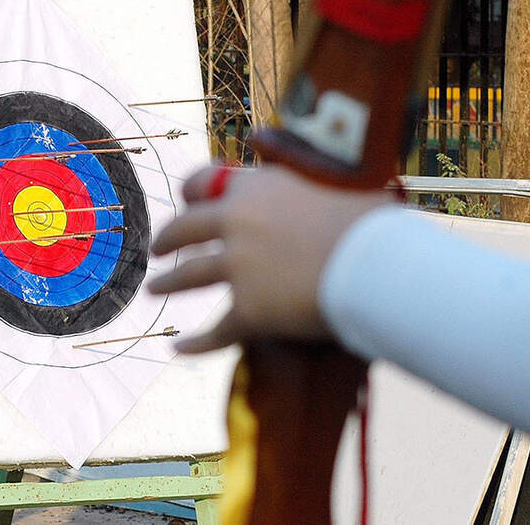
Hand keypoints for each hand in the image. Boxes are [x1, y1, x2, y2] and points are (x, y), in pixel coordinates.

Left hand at [149, 165, 393, 352]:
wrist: (376, 263)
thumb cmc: (370, 221)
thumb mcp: (339, 185)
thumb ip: (319, 185)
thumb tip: (336, 186)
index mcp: (256, 186)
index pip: (207, 181)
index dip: (192, 192)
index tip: (186, 199)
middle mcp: (238, 222)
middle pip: (186, 229)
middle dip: (168, 239)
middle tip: (158, 249)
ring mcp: (238, 267)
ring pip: (188, 276)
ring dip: (167, 283)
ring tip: (154, 289)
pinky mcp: (249, 310)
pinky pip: (215, 330)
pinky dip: (194, 343)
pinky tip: (178, 348)